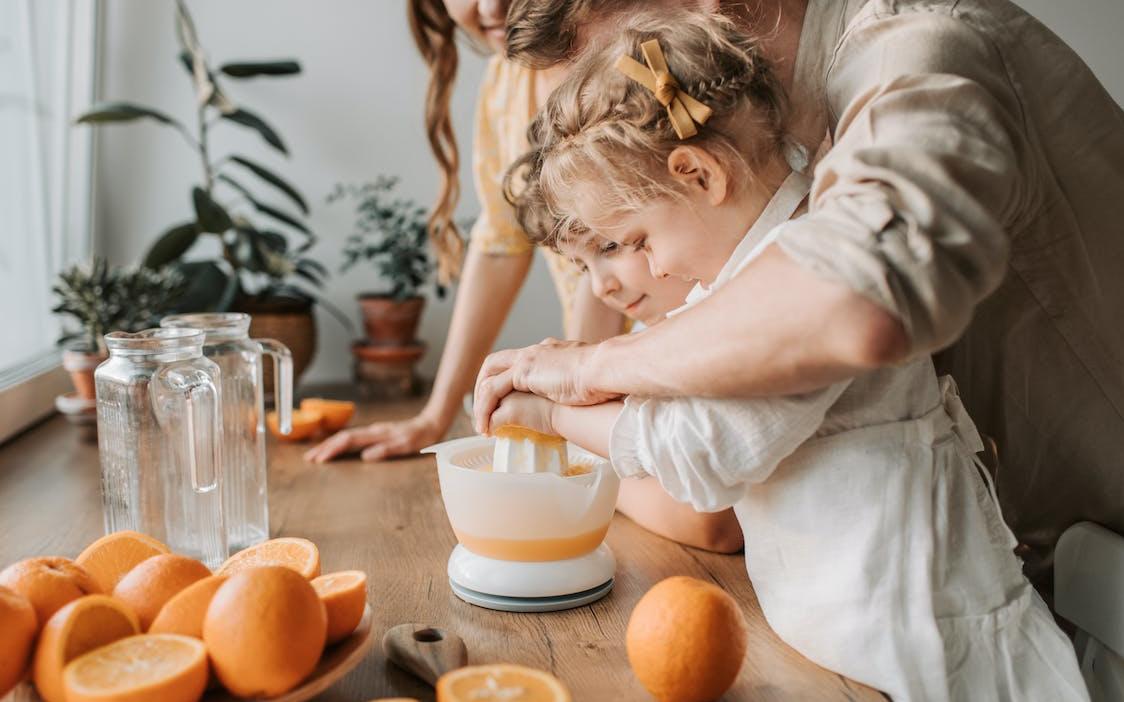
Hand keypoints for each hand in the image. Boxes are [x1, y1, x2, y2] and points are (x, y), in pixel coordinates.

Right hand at [302, 413, 446, 462]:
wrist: (431, 423)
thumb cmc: (421, 437)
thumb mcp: (407, 446)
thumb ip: (387, 450)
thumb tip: (366, 457)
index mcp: (376, 434)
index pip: (348, 440)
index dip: (332, 449)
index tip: (319, 459)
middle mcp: (372, 431)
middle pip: (342, 437)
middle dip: (324, 447)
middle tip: (309, 459)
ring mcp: (374, 432)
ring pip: (346, 437)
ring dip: (330, 445)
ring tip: (316, 455)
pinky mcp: (377, 434)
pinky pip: (353, 439)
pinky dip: (340, 444)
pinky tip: (337, 449)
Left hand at [473, 338, 619, 433]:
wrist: (606, 370)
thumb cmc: (606, 379)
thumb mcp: (589, 380)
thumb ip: (582, 385)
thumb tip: (591, 398)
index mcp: (550, 351)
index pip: (519, 360)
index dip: (506, 379)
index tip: (504, 398)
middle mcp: (535, 351)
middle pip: (495, 362)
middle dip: (483, 385)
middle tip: (482, 409)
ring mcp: (527, 359)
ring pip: (489, 377)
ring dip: (480, 402)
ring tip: (480, 424)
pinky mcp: (523, 372)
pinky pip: (492, 390)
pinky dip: (484, 408)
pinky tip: (486, 426)